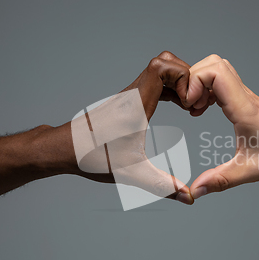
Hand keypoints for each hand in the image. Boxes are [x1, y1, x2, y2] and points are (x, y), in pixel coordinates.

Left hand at [54, 51, 201, 203]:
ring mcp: (130, 95)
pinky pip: (154, 83)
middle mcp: (133, 94)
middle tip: (194, 101)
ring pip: (159, 70)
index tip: (189, 100)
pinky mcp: (128, 101)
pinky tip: (177, 107)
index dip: (182, 75)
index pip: (161, 66)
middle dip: (186, 77)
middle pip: (164, 61)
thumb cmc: (92, 157)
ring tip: (189, 106)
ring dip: (179, 83)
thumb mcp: (132, 173)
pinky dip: (170, 89)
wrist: (64, 149)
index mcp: (136, 104)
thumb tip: (188, 198)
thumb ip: (162, 185)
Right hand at [187, 55, 258, 198]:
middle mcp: (246, 97)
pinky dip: (209, 89)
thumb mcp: (250, 171)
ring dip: (201, 83)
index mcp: (245, 109)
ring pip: (219, 69)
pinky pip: (224, 82)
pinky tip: (206, 110)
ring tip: (196, 109)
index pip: (216, 72)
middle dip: (193, 79)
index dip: (195, 81)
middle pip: (214, 63)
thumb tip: (195, 191)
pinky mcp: (248, 101)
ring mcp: (247, 96)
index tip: (189, 105)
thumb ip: (220, 180)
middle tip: (190, 106)